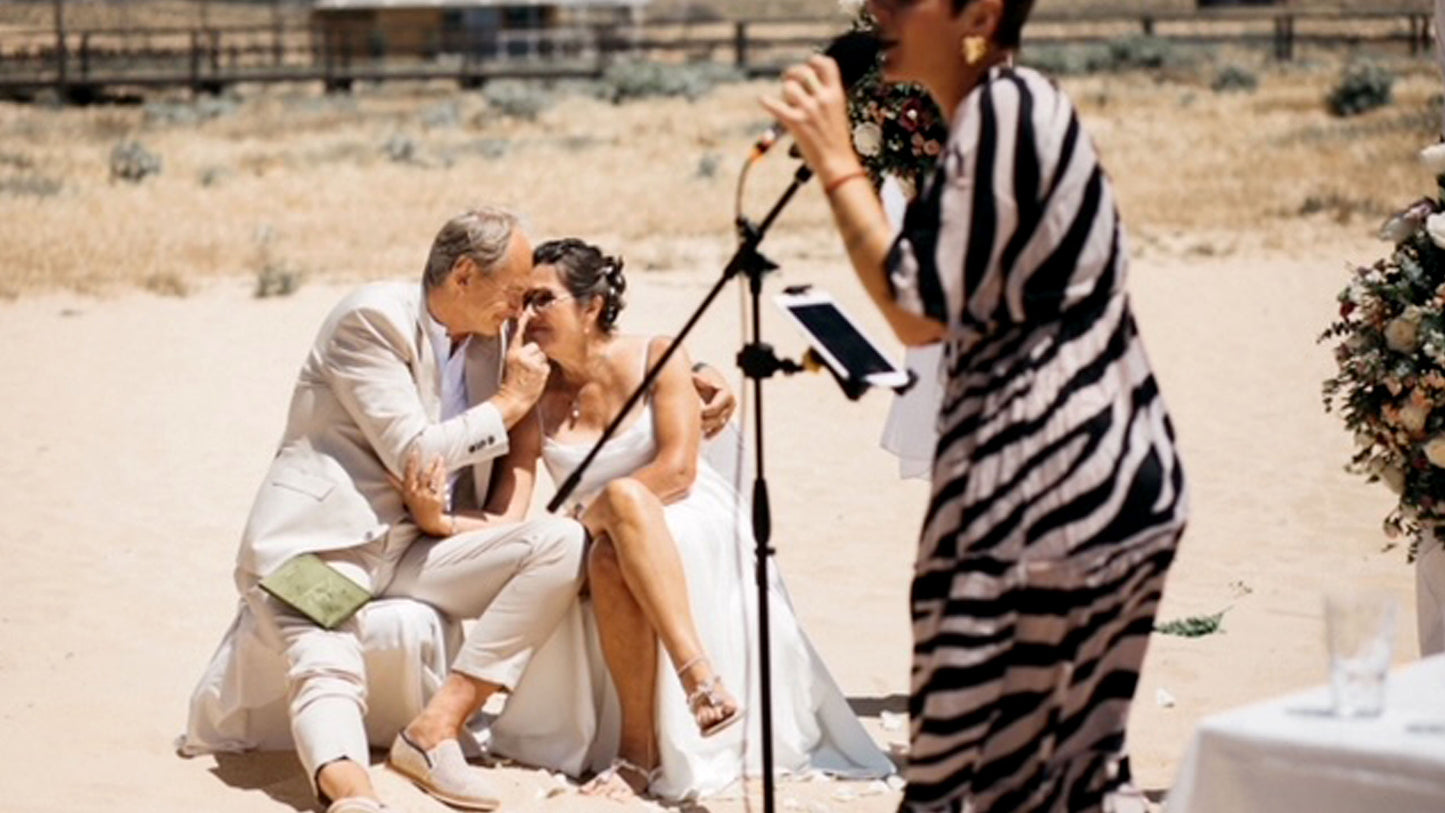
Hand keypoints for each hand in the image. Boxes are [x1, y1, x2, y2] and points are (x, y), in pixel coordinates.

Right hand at [389, 449, 451, 535]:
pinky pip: (440, 483)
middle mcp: (417, 493)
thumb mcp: (404, 496)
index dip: (412, 461)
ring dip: (437, 466)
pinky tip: (443, 467)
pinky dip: (442, 474)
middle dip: (429, 463)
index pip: (409, 473)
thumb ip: (396, 484)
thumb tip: (385, 473)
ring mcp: (427, 496)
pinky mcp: (437, 499)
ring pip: (433, 478)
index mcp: (408, 491)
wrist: (428, 521)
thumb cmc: (415, 506)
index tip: (414, 451)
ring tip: (439, 457)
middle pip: (423, 474)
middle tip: (433, 452)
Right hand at [498, 311, 549, 422]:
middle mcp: (522, 355)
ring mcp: (532, 363)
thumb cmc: (511, 384)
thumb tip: (532, 347)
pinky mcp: (541, 370)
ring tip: (531, 374)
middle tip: (528, 369)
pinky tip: (535, 379)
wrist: (513, 400)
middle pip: (536, 346)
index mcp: (512, 353)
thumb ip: (520, 354)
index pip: (518, 334)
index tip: (528, 309)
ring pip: (542, 356)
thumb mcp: (511, 365)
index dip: (524, 321)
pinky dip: (543, 372)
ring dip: (540, 364)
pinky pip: (547, 366)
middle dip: (535, 356)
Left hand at [691, 363, 735, 438]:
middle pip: (718, 418)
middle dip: (705, 422)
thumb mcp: (701, 378)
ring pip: (719, 425)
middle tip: (692, 424)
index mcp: (727, 394)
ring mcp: (729, 412)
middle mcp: (730, 404)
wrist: (708, 381)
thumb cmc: (703, 379)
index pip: (715, 408)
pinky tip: (705, 437)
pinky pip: (719, 428)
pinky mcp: (725, 418)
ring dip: (708, 429)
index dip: (703, 413)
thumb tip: (698, 379)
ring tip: (696, 431)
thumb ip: (699, 379)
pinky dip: (712, 433)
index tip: (692, 414)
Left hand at [758, 55, 864, 185]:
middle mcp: (822, 99)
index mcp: (836, 94)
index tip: (809, 64)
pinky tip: (763, 100)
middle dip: (793, 73)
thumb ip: (827, 95)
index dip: (815, 60)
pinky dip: (766, 102)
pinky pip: (775, 106)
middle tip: (789, 79)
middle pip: (803, 72)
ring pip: (788, 87)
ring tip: (785, 99)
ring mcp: (809, 110)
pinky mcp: (796, 123)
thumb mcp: (839, 111)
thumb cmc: (837, 140)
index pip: (827, 64)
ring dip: (784, 91)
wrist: (837, 162)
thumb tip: (811, 84)